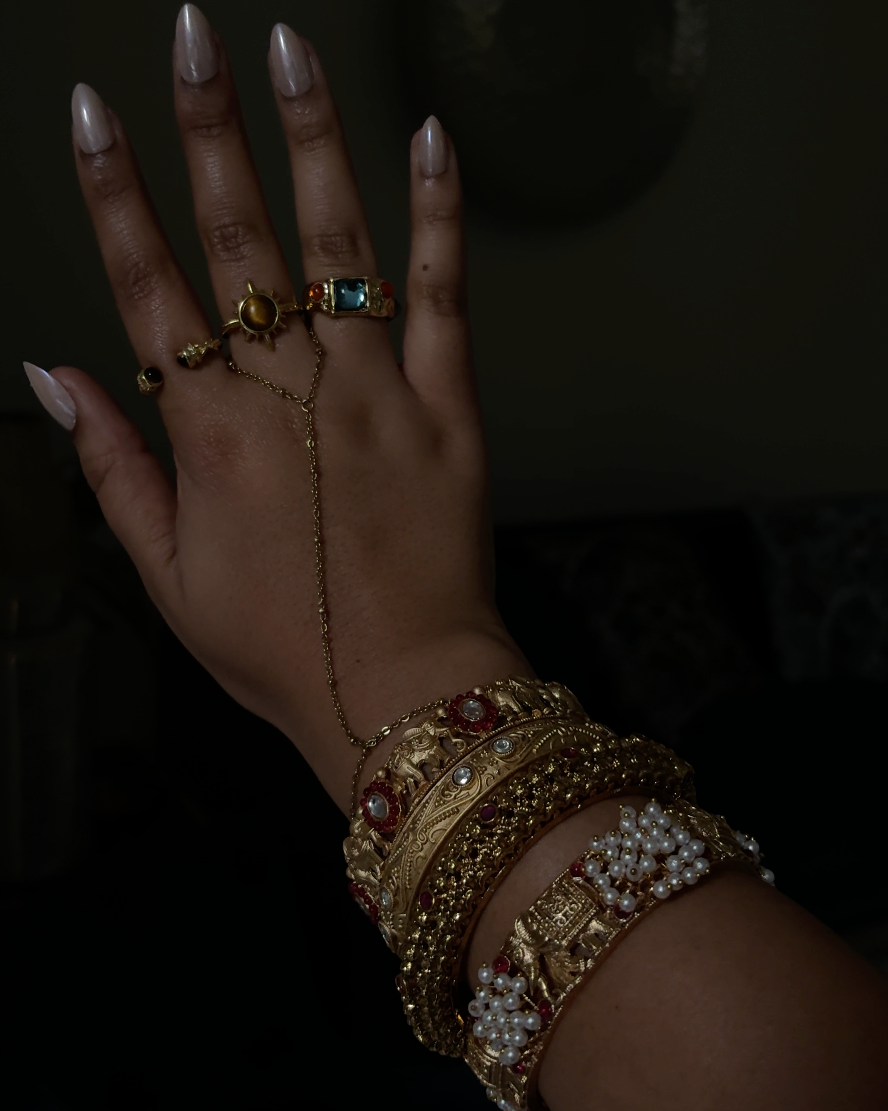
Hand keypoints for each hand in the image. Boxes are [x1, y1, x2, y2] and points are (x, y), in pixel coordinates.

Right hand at [43, 7, 529, 809]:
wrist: (400, 692)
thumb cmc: (281, 646)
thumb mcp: (165, 575)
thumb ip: (111, 467)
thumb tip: (54, 377)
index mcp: (211, 432)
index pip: (147, 284)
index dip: (115, 192)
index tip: (93, 112)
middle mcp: (291, 392)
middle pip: (238, 237)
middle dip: (209, 125)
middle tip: (191, 35)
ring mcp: (377, 390)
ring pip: (339, 242)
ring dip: (311, 138)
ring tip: (289, 49)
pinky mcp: (449, 406)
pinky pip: (445, 294)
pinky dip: (439, 216)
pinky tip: (432, 141)